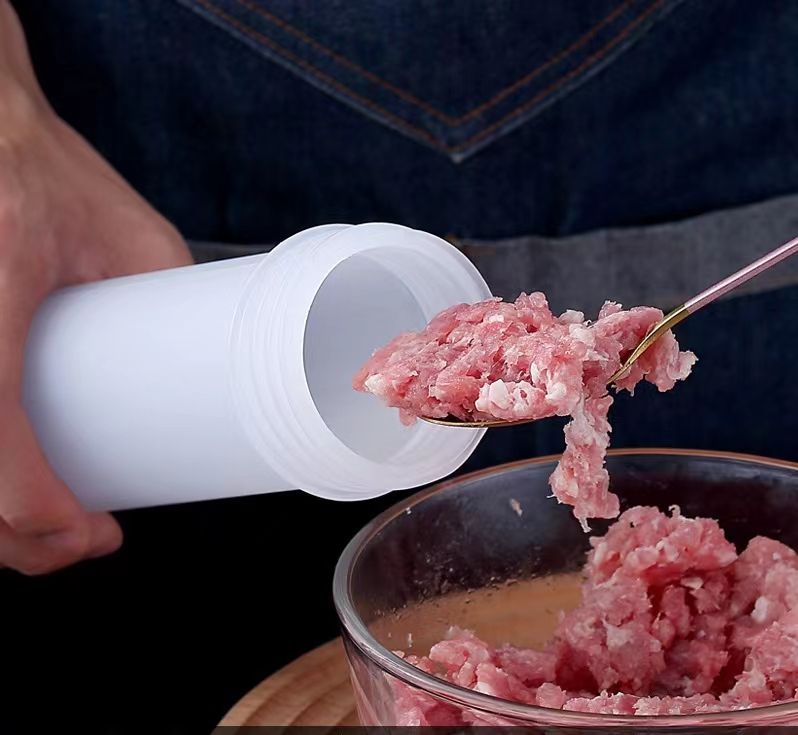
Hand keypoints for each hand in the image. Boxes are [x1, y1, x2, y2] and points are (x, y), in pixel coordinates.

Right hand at [0, 1, 192, 573]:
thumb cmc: (42, 167)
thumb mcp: (130, 234)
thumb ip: (165, 297)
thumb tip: (209, 358)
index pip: (3, 460)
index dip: (47, 521)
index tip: (94, 535)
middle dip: (23, 539)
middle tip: (80, 540)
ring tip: (47, 521)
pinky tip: (6, 480)